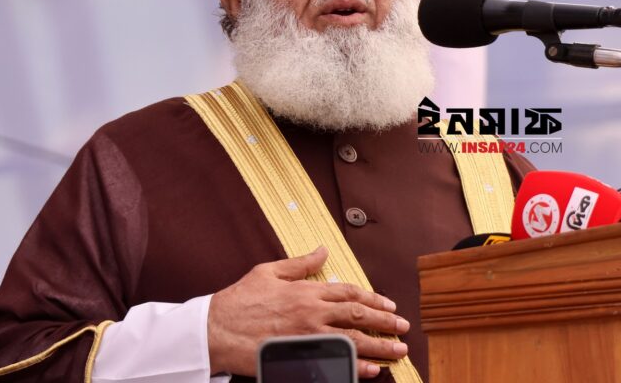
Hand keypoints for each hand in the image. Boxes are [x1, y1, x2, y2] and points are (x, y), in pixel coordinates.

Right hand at [207, 246, 409, 378]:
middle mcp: (312, 313)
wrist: (216, 330)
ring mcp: (308, 338)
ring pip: (353, 341)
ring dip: (379, 346)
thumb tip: (323, 249)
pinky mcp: (301, 358)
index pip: (350, 293)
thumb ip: (300, 263)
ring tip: (398, 351)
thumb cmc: (240, 300)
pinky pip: (335, 363)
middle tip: (403, 329)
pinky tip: (372, 370)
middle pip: (358, 317)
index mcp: (307, 291)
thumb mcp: (269, 271)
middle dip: (385, 323)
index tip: (389, 306)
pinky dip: (356, 368)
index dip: (373, 299)